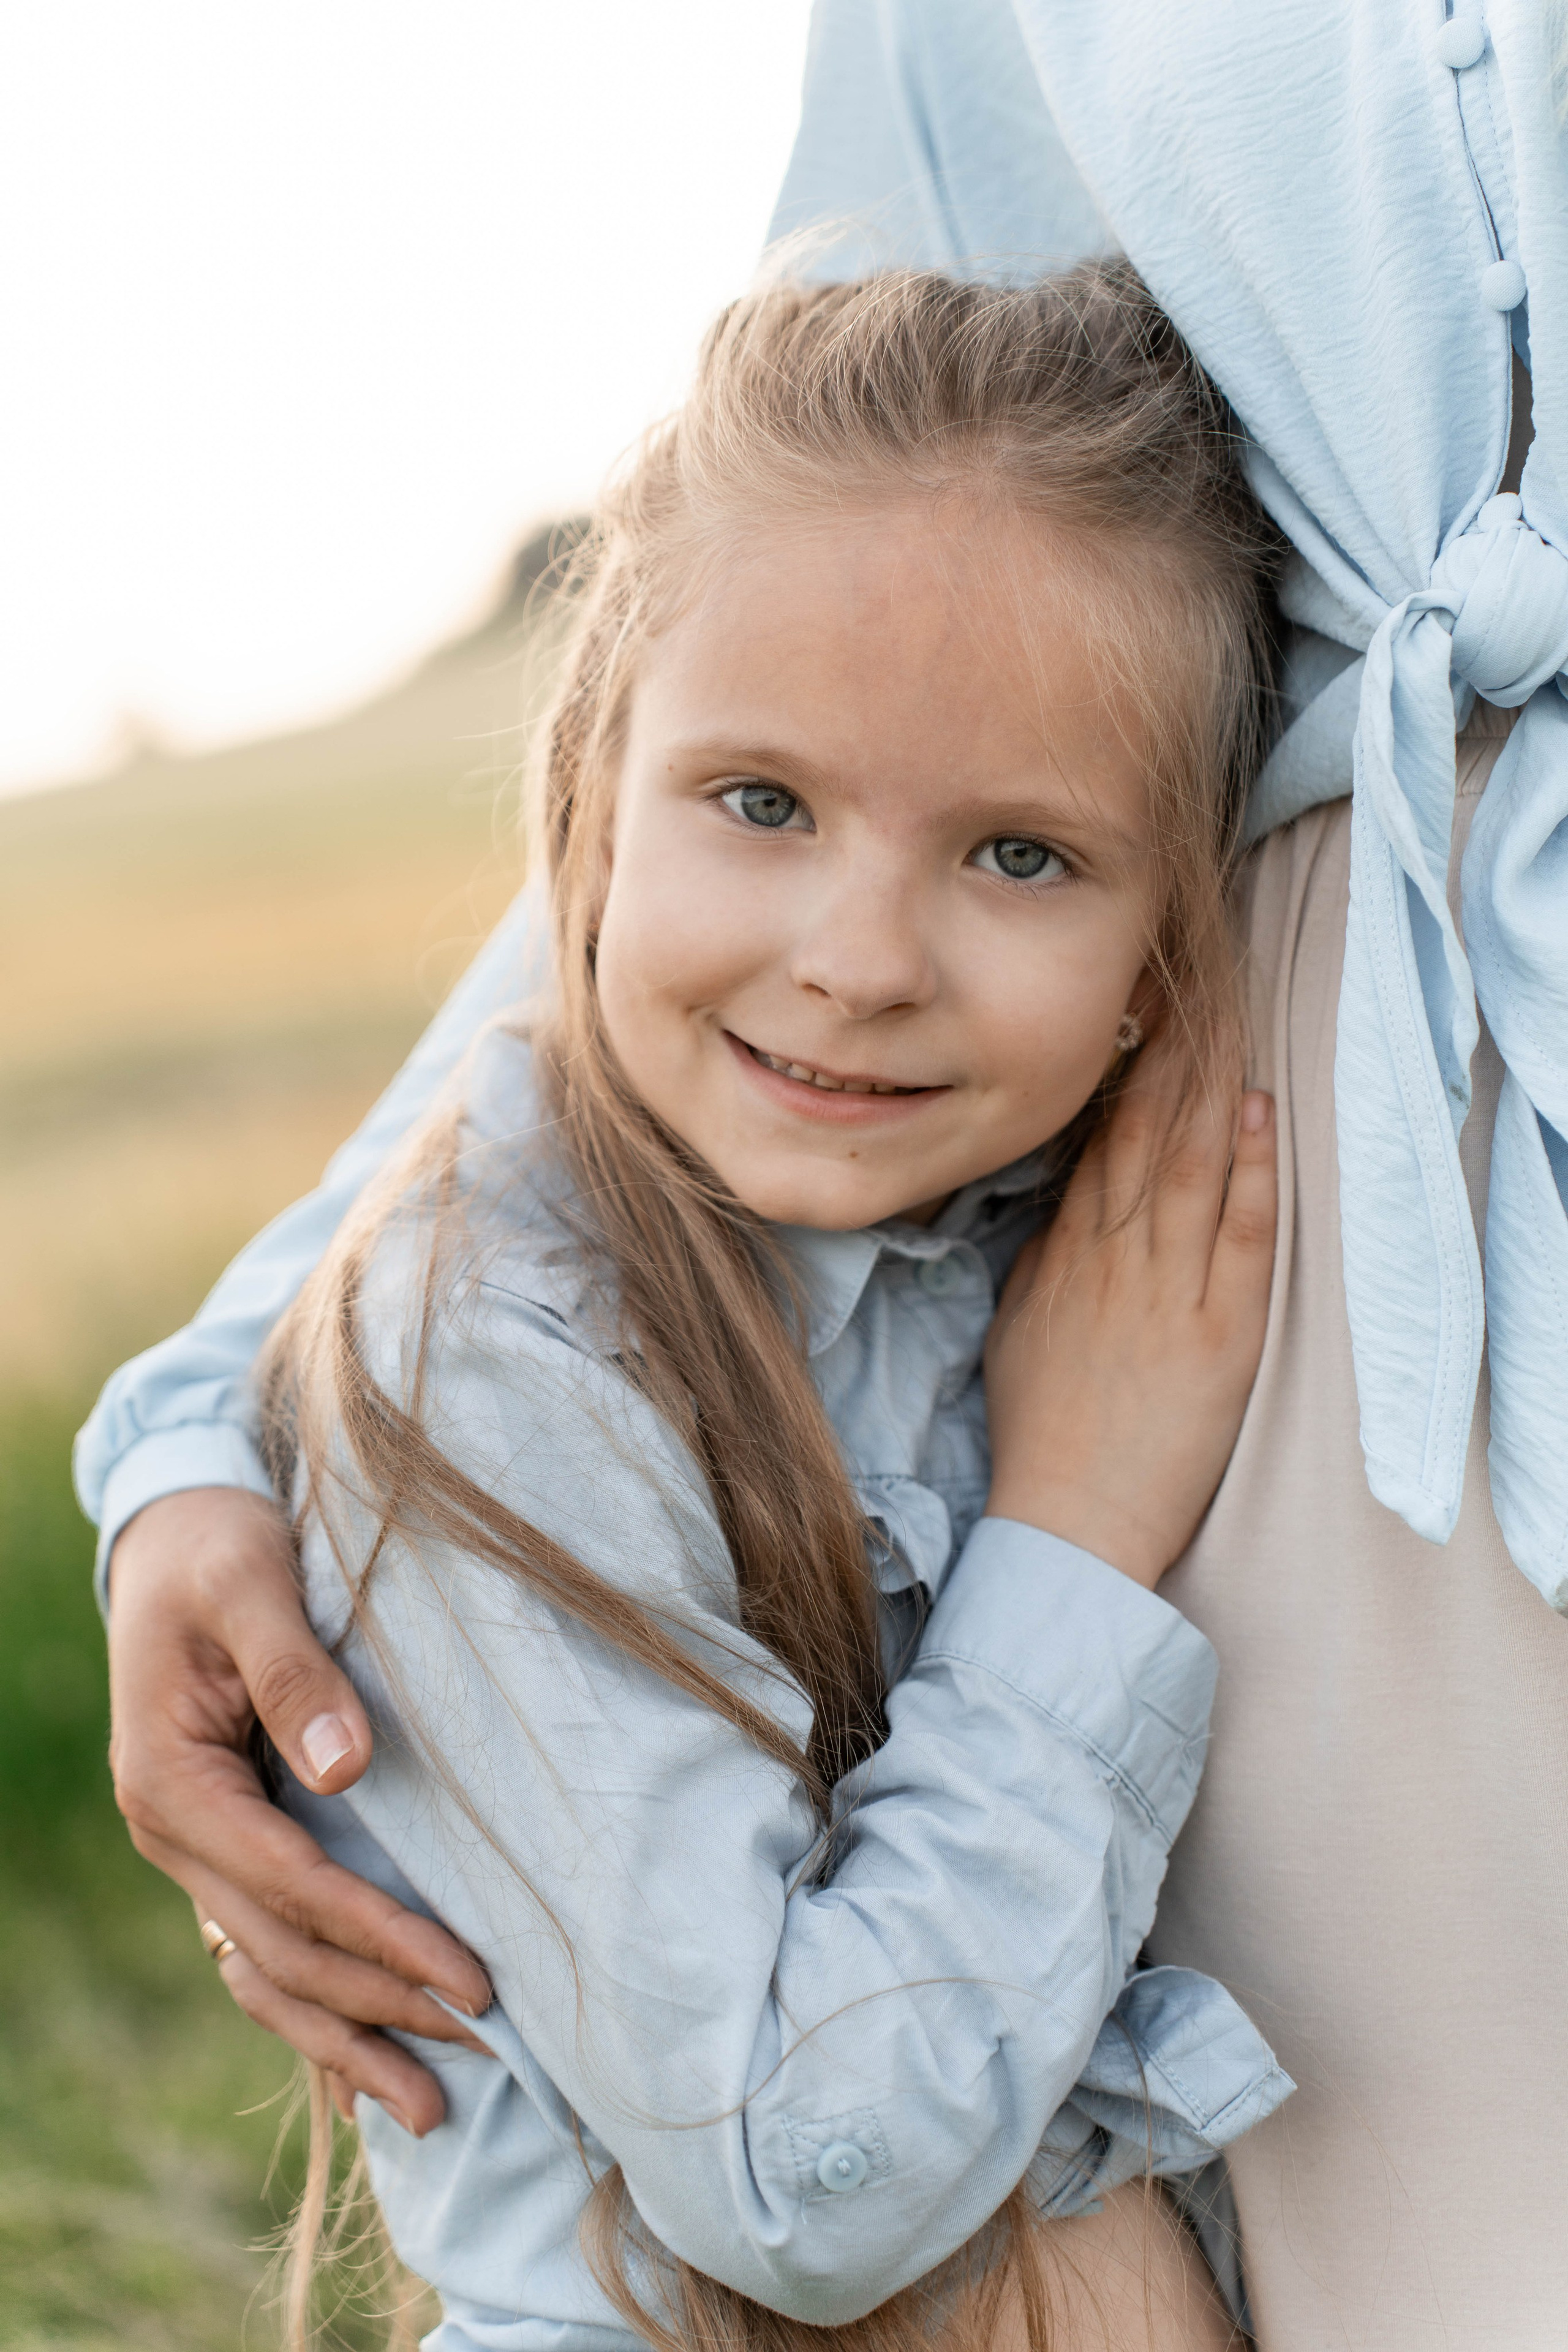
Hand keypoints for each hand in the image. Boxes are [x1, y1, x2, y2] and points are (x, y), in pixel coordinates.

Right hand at [107, 1486, 491, 2132]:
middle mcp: (173, 1834)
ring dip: (349, 2040)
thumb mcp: (251, 1587)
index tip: (470, 1978)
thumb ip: (295, 1673)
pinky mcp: (230, 1845)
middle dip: (381, 2008)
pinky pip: (269, 1949)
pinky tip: (366, 2073)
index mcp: (171, 1783)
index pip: (291, 1886)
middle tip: (484, 2049)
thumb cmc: (221, 1549)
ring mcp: (196, 1850)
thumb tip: (347, 1769)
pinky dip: (318, 2012)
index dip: (381, 1936)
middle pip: (283, 1951)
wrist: (176, 1534)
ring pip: (270, 1973)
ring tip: (433, 2110)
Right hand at [984, 1055, 1275, 1587]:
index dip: (1121, 1071)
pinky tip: (1259, 1114)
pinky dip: (1250, 1169)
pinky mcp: (1219, 1333)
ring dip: (1211, 1088)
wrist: (1069, 1520)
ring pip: (1188, 1165)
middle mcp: (1112, 1260)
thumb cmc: (1042, 1432)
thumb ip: (1044, 1259)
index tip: (1137, 1011)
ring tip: (1230, 1020)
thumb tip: (1067, 1203)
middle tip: (1190, 983)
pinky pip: (1237, 1233)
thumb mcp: (1020, 1329)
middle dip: (1169, 1054)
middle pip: (1141, 1133)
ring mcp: (1166, 1292)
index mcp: (1064, 1256)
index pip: (1096, 1142)